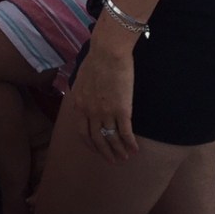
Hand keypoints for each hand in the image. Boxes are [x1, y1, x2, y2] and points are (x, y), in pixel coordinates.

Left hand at [69, 39, 137, 162]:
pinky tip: (135, 149)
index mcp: (79, 105)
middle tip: (112, 161)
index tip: (97, 150)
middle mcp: (90, 112)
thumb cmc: (95, 61)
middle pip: (97, 140)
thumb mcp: (80, 79)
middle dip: (105, 153)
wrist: (108, 52)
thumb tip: (80, 99)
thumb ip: (80, 93)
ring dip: (118, 151)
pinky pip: (125, 132)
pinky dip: (130, 143)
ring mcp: (106, 112)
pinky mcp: (122, 110)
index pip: (82, 132)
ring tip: (125, 158)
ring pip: (111, 139)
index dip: (90, 144)